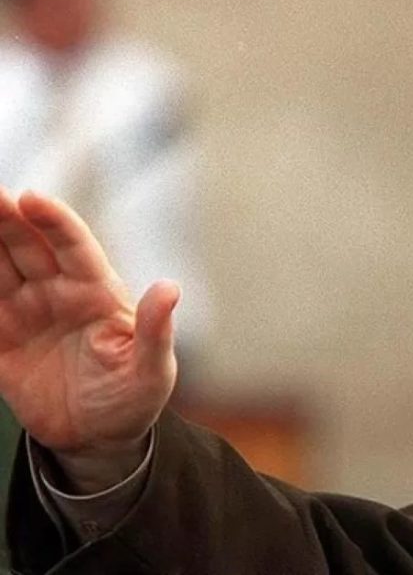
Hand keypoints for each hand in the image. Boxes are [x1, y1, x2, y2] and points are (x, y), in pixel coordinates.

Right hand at [0, 189, 178, 490]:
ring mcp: (26, 315)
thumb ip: (156, 330)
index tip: (31, 197)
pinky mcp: (1, 343)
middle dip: (6, 219)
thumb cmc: (135, 398)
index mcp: (97, 293)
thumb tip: (170, 288)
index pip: (73, 247)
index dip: (54, 220)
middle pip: (27, 246)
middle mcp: (59, 294)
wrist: (100, 439)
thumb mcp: (152, 370)